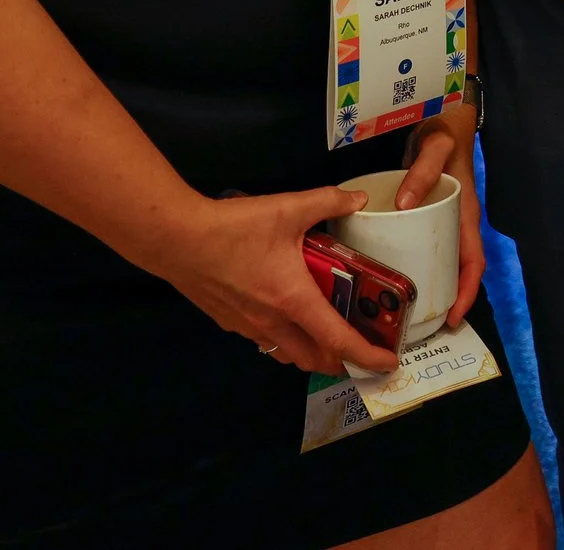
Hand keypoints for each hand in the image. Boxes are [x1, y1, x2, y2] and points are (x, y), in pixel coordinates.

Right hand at [155, 184, 395, 377]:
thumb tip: (359, 199)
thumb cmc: (233, 227)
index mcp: (293, 300)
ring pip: (287, 354)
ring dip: (312, 353)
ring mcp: (247, 327)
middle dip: (342, 361)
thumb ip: (327, 202)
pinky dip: (284, 339)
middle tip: (361, 349)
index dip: (366, 354)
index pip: (338, 339)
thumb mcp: (286, 207)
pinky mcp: (228, 322)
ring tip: (326, 336)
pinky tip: (284, 316)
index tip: (388, 362)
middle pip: (314, 358)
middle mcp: (272, 322)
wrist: (175, 239)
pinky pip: (265, 341)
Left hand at [397, 108, 483, 328]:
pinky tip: (388, 271)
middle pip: (456, 270)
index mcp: (465, 216)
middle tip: (418, 324)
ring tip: (401, 307)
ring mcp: (441, 221)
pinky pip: (421, 246)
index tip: (453, 319)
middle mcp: (455, 224)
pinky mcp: (424, 215)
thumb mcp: (435, 148)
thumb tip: (404, 203)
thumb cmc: (444, 134)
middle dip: (445, 299)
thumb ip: (423, 171)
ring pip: (438, 260)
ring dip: (428, 284)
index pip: (473, 264)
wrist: (442, 115)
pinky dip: (411, 262)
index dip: (467, 293)